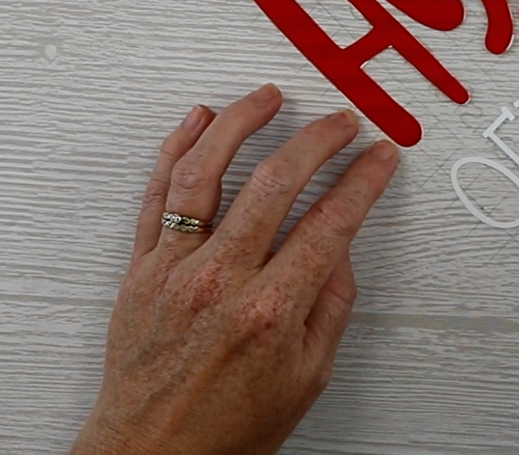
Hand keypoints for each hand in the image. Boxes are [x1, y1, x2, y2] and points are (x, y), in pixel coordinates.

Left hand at [70, 84, 399, 454]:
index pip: (330, 221)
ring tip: (268, 97)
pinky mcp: (140, 270)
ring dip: (241, 123)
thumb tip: (340, 247)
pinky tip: (197, 122)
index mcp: (271, 311)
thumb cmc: (225, 430)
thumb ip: (330, 305)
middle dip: (318, 139)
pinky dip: (176, 150)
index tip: (379, 157)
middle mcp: (220, 281)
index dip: (362, 179)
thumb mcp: (307, 377)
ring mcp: (175, 270)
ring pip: (206, 172)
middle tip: (340, 122)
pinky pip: (156, 195)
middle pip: (275, 181)